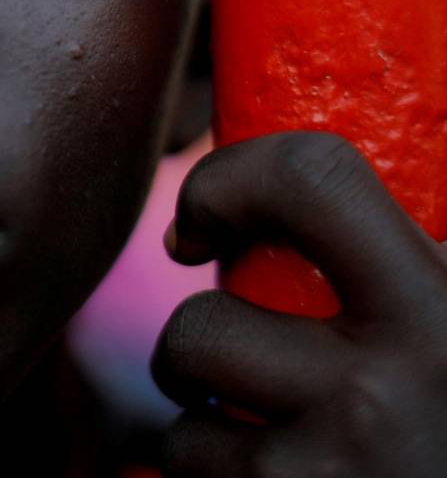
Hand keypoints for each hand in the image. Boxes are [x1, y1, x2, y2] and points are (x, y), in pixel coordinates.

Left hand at [151, 131, 446, 476]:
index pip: (306, 178)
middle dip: (196, 341)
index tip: (205, 222)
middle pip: (201, 328)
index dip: (229, 181)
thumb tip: (359, 155)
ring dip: (210, 431)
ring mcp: (336, 475)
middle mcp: (391, 391)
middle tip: (231, 354)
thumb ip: (416, 250)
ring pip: (185, 429)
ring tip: (279, 439)